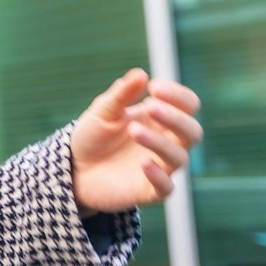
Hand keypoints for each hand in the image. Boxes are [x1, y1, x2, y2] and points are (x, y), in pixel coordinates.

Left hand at [69, 69, 202, 215]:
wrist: (72, 169)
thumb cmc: (92, 137)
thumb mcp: (102, 111)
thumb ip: (121, 94)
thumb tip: (141, 74)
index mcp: (159, 120)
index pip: (188, 105)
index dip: (178, 95)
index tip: (154, 87)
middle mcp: (166, 143)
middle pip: (192, 131)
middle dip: (176, 118)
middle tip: (151, 107)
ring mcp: (160, 168)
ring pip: (180, 157)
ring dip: (160, 142)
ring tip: (133, 130)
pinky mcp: (149, 191)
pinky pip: (166, 187)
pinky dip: (159, 175)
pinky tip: (143, 163)